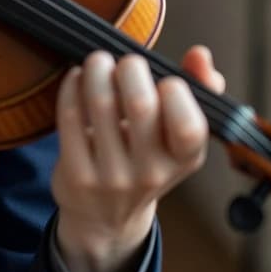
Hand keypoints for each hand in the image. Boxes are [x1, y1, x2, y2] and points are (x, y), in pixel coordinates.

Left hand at [51, 45, 224, 271]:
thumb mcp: (177, 137)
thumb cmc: (145, 160)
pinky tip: (76, 78)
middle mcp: (152, 172)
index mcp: (185, 160)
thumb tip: (200, 54)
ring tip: (97, 62)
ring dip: (96, 71)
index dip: (176, 92)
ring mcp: (112, 177)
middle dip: (130, 69)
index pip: (189, 126)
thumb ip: (198, 91)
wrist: (104, 217)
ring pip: (101, 105)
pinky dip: (72, 87)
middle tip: (123, 61)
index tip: (163, 78)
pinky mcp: (77, 175)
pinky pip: (70, 118)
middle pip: (141, 106)